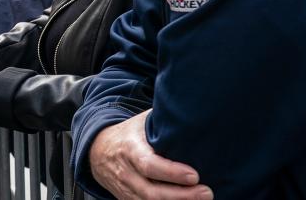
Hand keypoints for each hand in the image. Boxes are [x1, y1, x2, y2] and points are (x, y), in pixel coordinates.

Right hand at [89, 110, 211, 199]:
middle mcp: (126, 172)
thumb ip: (162, 122)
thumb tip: (192, 113)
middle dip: (182, 196)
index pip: (149, 165)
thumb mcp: (141, 123)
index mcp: (129, 149)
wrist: (98, 150)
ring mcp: (126, 189)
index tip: (194, 175)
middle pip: (152, 192)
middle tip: (207, 192)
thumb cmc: (128, 135)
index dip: (171, 173)